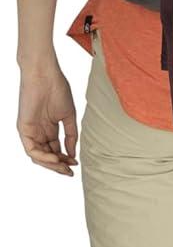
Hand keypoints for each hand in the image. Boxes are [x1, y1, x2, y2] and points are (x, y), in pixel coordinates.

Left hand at [17, 58, 78, 175]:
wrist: (45, 74)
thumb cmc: (57, 89)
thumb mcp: (68, 116)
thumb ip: (71, 136)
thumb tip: (73, 154)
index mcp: (49, 129)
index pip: (55, 151)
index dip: (65, 160)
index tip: (76, 164)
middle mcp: (38, 132)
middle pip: (47, 156)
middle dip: (59, 166)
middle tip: (70, 171)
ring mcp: (30, 131)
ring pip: (38, 157)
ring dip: (51, 164)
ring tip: (63, 166)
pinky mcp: (23, 129)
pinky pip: (31, 150)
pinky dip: (43, 157)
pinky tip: (55, 157)